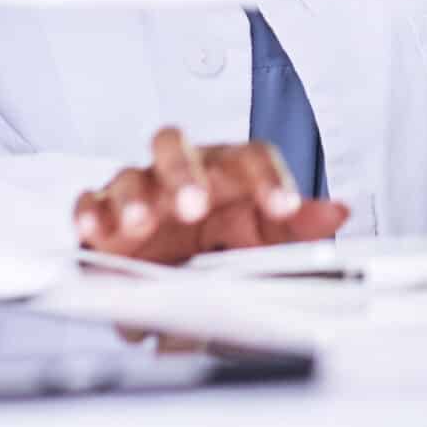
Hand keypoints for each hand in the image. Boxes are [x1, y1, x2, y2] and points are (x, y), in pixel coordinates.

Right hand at [74, 126, 347, 264]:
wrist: (185, 278)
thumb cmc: (228, 243)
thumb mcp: (273, 241)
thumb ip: (303, 227)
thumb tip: (336, 212)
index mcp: (228, 172)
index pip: (250, 158)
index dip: (268, 178)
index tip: (284, 206)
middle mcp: (180, 172)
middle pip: (176, 148)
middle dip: (183, 174)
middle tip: (193, 205)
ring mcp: (140, 192)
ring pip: (130, 176)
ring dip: (134, 198)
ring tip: (140, 223)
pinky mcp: (105, 217)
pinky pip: (90, 205)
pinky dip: (90, 214)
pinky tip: (95, 230)